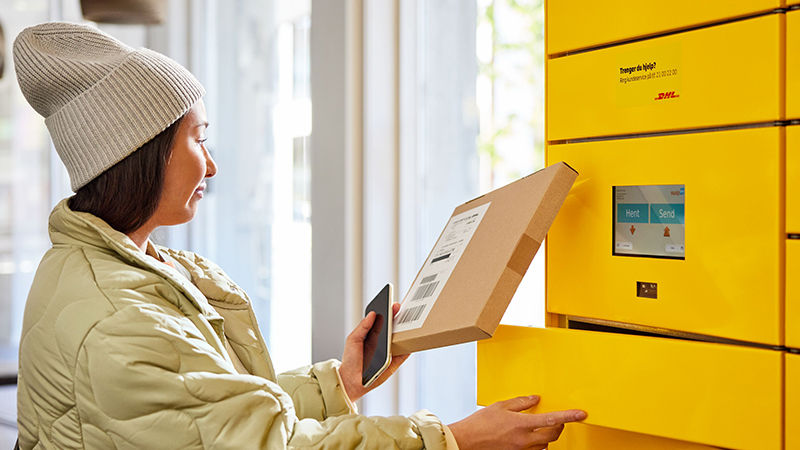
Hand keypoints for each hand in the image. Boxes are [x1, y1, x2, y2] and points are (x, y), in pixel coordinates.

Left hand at [339, 303, 409, 401]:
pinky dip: (408, 348)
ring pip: (401, 340)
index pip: (384, 321)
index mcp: (373, 334)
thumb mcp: (353, 339)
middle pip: (394, 328)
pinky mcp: (394, 363)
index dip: (389, 312)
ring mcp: (390, 352)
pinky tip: (409, 341)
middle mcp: (384, 342)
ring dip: (405, 332)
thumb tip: (372, 313)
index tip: (393, 305)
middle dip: (399, 318)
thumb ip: (363, 327)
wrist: (351, 380)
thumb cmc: (351, 359)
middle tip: (401, 310)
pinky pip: (404, 354)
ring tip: (407, 323)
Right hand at [448, 395, 586, 449]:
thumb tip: (534, 399)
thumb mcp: (500, 406)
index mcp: (521, 424)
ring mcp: (522, 449)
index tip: (581, 414)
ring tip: (541, 427)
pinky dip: (538, 443)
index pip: (552, 419)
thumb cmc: (479, 424)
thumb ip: (520, 402)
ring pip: (545, 444)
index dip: (569, 416)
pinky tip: (531, 437)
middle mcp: (524, 439)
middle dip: (560, 426)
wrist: (467, 441)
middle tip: (560, 419)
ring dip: (548, 435)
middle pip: (553, 434)